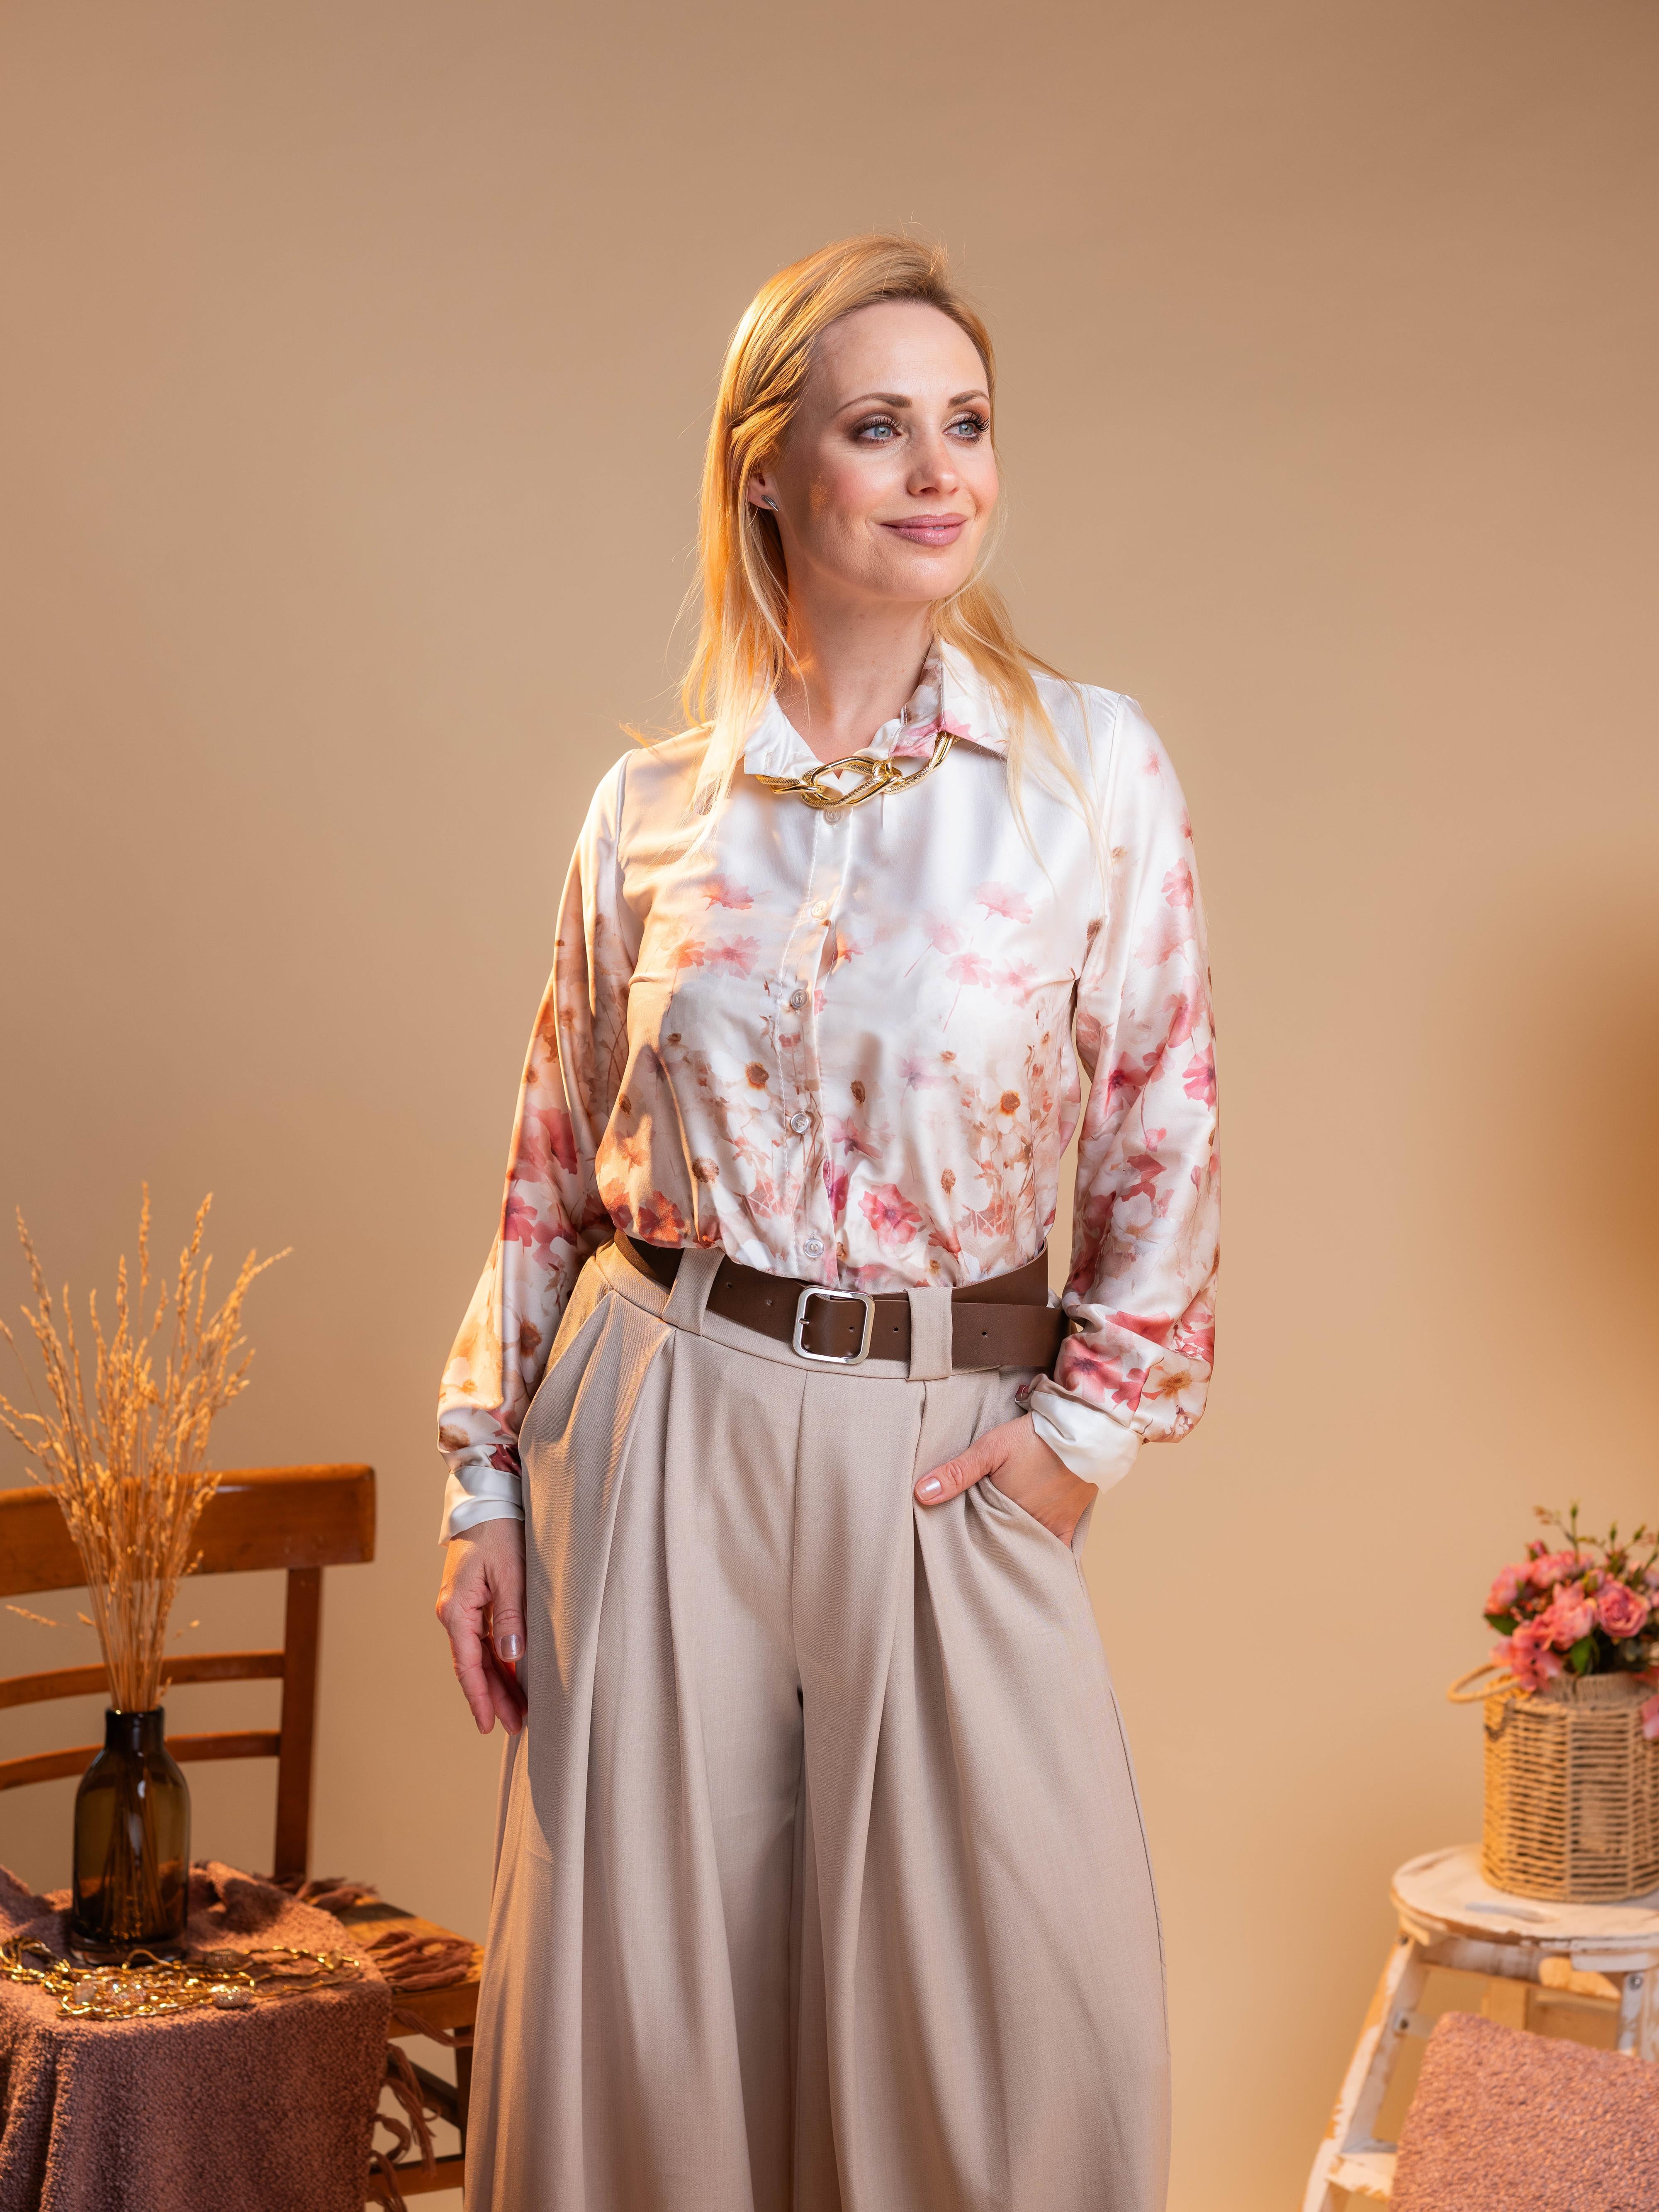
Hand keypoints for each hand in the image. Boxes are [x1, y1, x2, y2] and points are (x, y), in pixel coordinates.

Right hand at [435, 1517, 528, 1735]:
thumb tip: (509, 1658)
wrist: (486, 1501)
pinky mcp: (472, 1600)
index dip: (480, 1698)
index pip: (469, 1665)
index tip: (490, 1725)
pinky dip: (497, 1659)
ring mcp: (461, 1607)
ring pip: (479, 1655)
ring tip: (517, 1709)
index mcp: (456, 1610)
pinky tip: (512, 1675)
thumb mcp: (511, 1574)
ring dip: (497, 1681)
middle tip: (515, 1726)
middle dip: (493, 1697)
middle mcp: (453, 1613)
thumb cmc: (499, 1532)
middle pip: (473, 1666)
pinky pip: (484, 1639)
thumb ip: (510, 1617)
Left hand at [914, 1415, 1097, 1548]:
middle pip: (999, 1543)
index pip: (976, 1534)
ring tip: (992, 1557)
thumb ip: (958, 1471)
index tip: (950, 1546)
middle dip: (985, 1547)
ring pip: (1022, 1548)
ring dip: (1009, 1550)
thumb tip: (922, 1493)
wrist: (1085, 1432)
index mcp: (1005, 1510)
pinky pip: (1054, 1553)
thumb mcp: (990, 1448)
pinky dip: (1041, 1558)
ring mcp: (1050, 1529)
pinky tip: (1028, 1566)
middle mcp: (1027, 1526)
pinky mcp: (1068, 1526)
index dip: (964, 1539)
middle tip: (969, 1555)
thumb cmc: (1035, 1438)